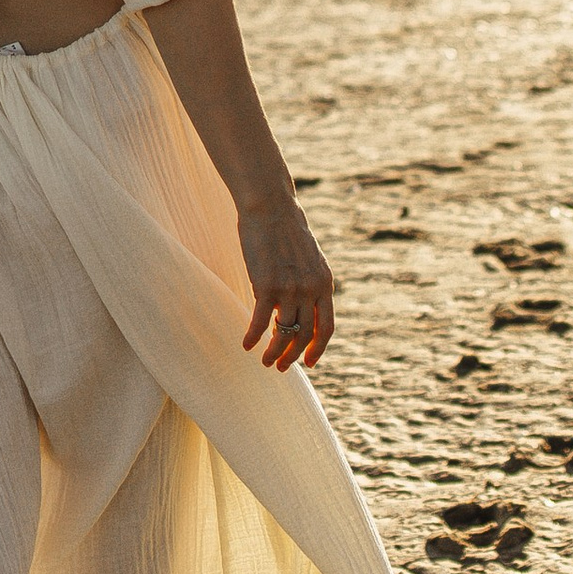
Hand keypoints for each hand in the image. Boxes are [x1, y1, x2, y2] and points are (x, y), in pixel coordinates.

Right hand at [237, 196, 333, 371]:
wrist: (270, 207)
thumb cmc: (285, 230)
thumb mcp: (309, 259)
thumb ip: (310, 283)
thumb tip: (302, 308)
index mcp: (325, 284)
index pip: (326, 327)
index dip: (318, 349)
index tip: (309, 363)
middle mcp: (311, 289)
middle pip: (305, 335)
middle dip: (292, 356)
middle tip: (280, 367)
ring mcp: (290, 288)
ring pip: (284, 333)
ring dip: (274, 352)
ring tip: (265, 361)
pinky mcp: (266, 285)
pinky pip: (261, 322)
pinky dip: (253, 337)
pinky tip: (245, 344)